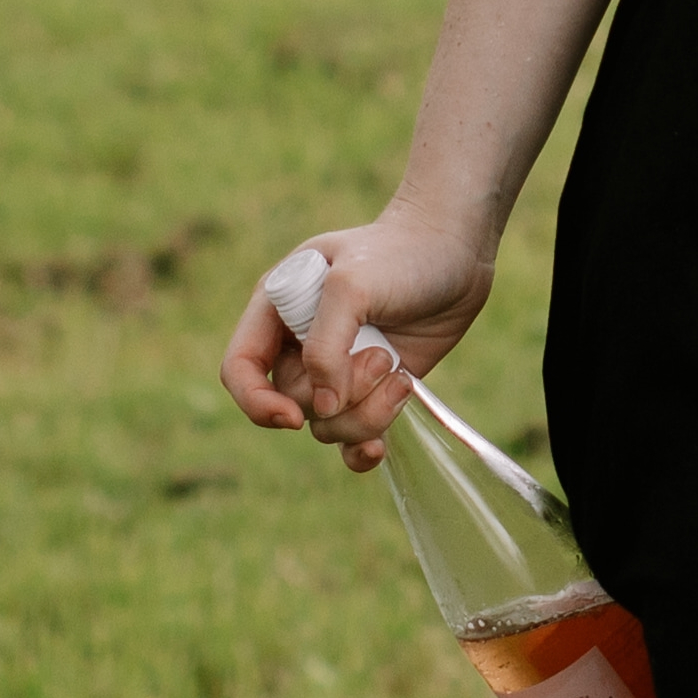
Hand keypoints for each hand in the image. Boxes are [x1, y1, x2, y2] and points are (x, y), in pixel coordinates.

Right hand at [219, 208, 496, 475]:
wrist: (456, 249)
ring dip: (365, 413)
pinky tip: (379, 448)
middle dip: (339, 392)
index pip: (241, 370)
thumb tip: (324, 407)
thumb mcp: (351, 285)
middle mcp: (302, 343)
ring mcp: (340, 368)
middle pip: (292, 404)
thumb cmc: (399, 254)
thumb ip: (326, 347)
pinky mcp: (374, 387)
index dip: (256, 402)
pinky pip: (353, 438)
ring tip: (399, 374)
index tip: (292, 417)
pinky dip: (362, 447)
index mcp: (279, 309)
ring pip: (328, 426)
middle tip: (381, 355)